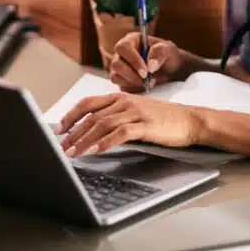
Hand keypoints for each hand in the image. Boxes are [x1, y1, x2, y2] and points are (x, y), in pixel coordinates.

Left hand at [56, 93, 200, 156]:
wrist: (191, 119)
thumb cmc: (164, 119)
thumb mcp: (136, 113)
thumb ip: (116, 118)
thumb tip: (92, 132)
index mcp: (120, 97)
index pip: (88, 104)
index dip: (71, 116)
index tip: (59, 129)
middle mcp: (125, 102)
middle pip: (91, 116)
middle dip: (73, 132)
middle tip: (61, 147)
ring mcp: (135, 112)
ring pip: (102, 125)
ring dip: (84, 140)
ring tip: (73, 153)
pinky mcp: (145, 125)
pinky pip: (120, 133)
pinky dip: (105, 142)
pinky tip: (95, 151)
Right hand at [109, 34, 184, 92]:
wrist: (172, 70)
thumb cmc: (168, 56)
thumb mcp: (169, 50)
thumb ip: (160, 52)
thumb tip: (150, 65)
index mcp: (131, 41)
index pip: (123, 48)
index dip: (132, 60)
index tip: (146, 71)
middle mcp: (122, 53)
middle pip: (116, 64)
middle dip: (132, 74)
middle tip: (147, 80)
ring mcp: (120, 68)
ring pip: (115, 77)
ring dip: (132, 83)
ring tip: (149, 83)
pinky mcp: (122, 80)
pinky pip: (121, 87)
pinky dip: (133, 89)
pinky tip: (144, 87)